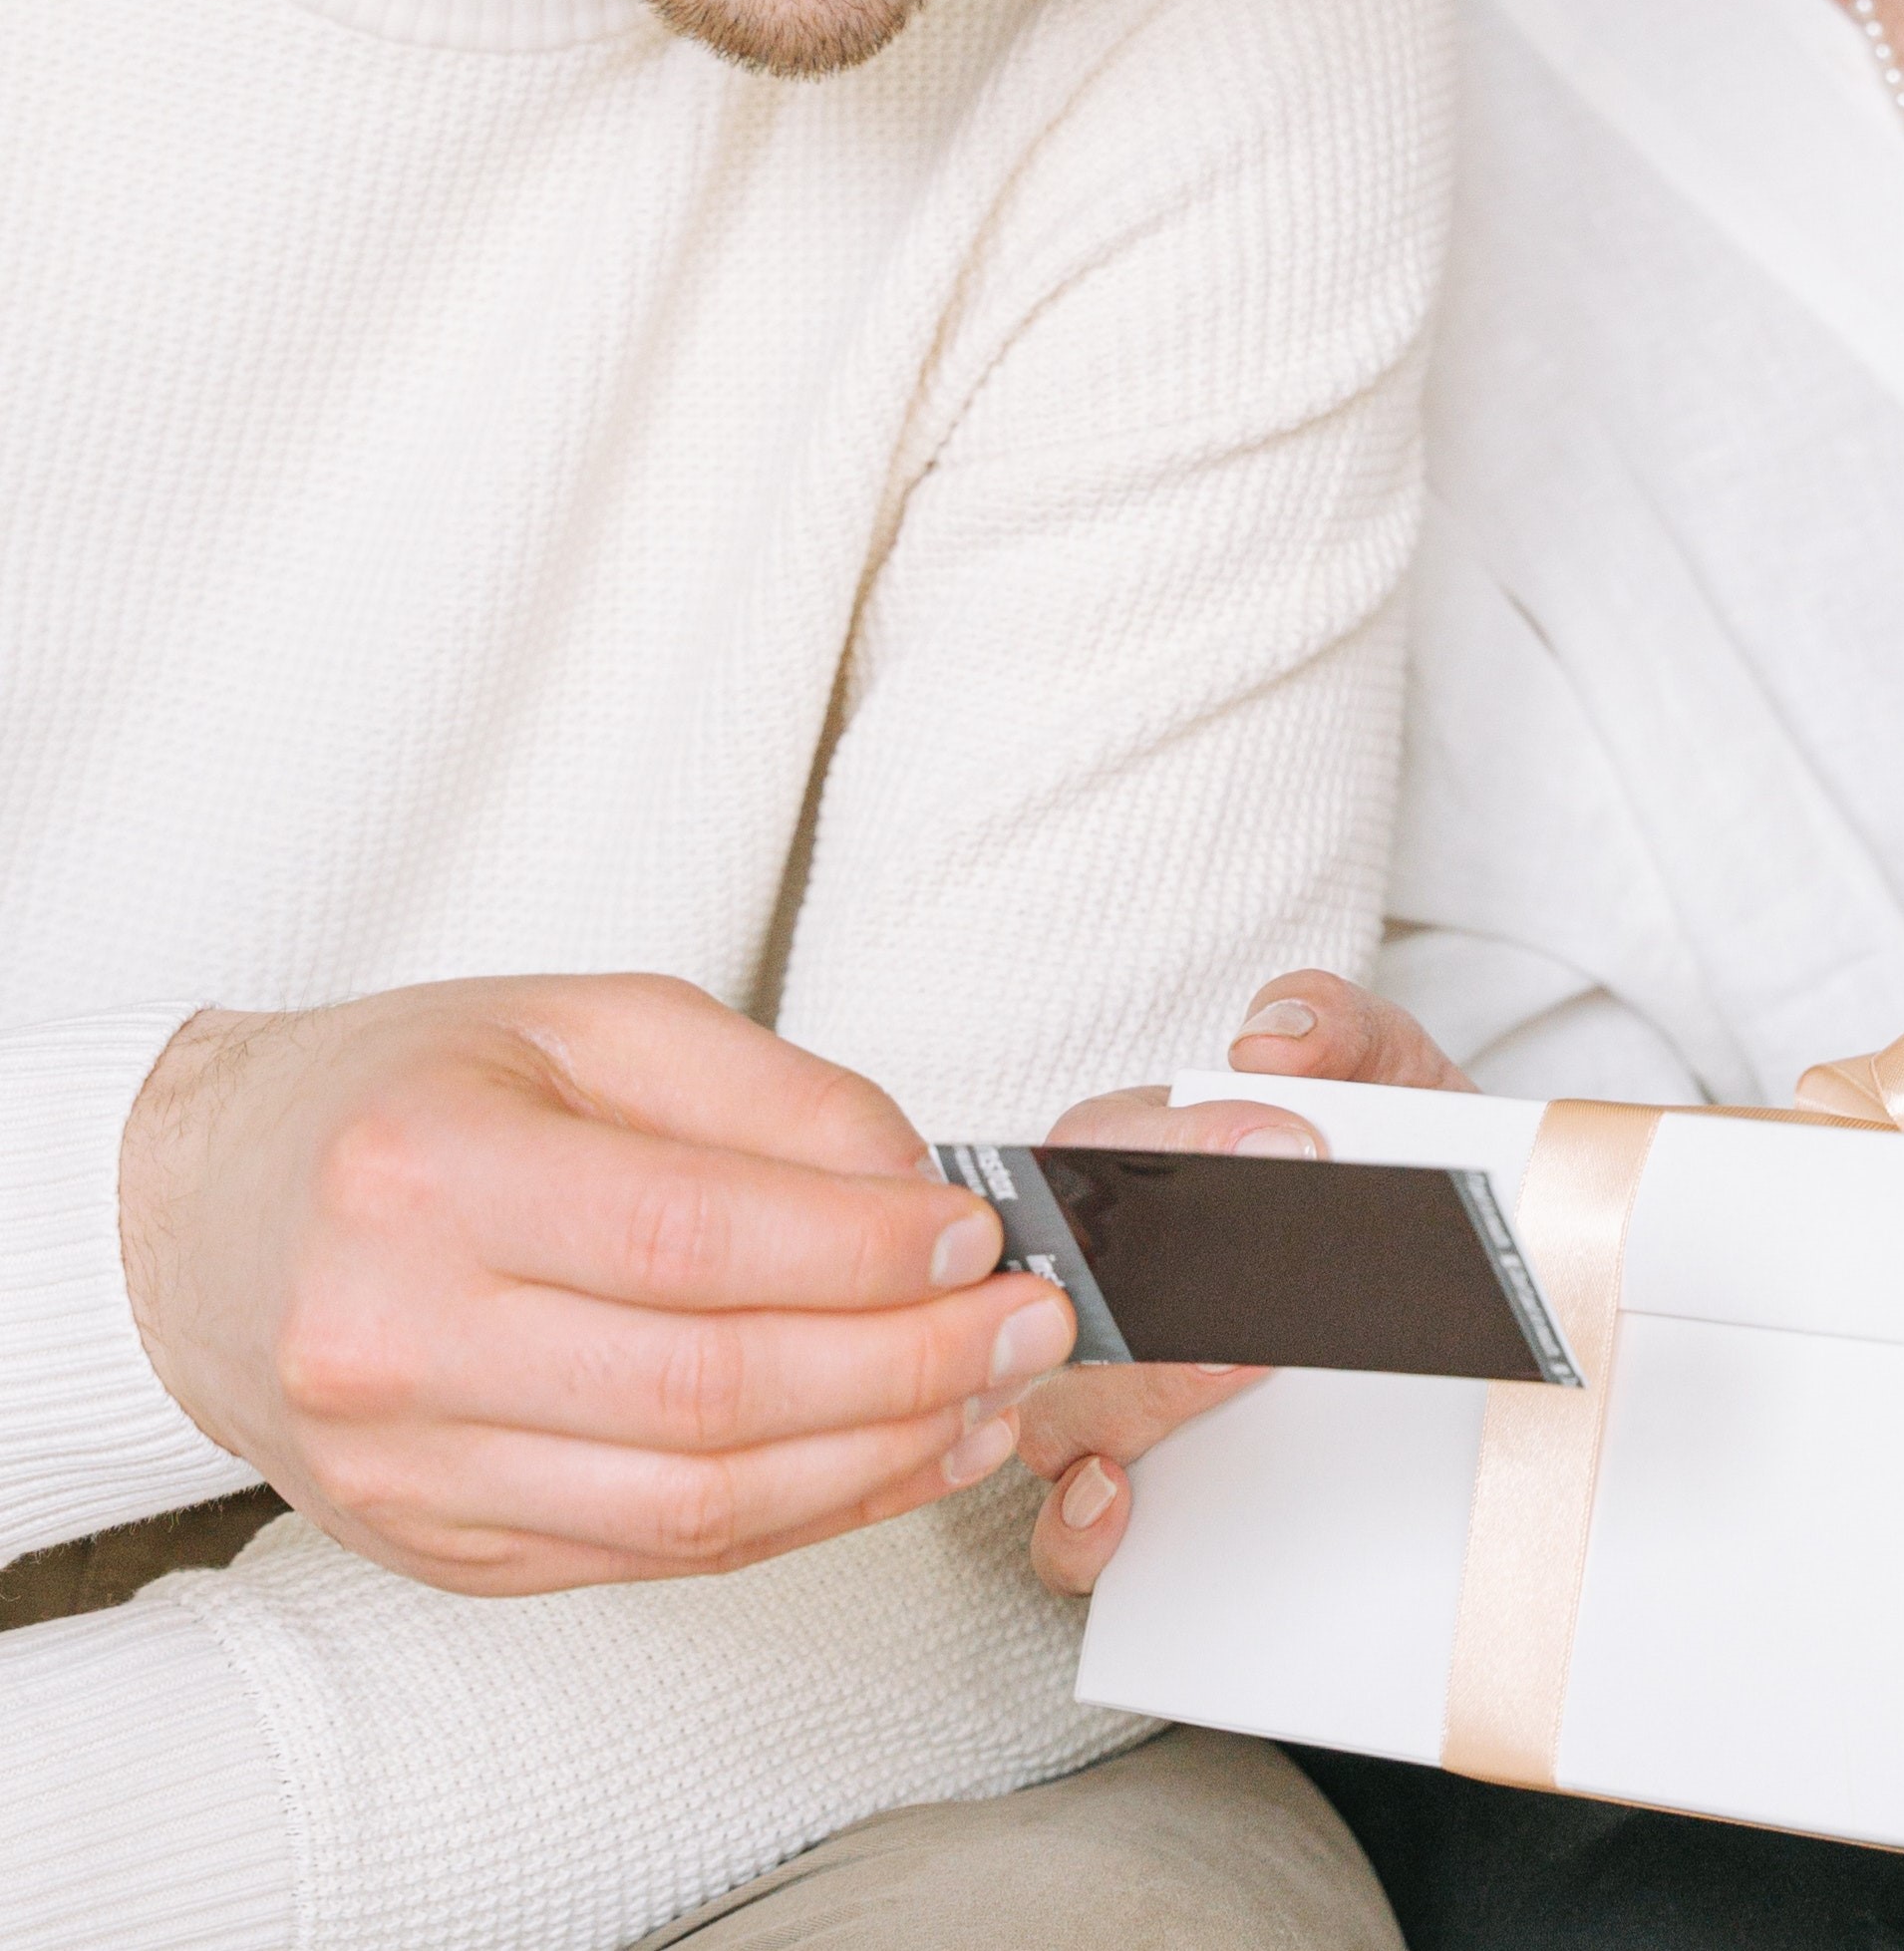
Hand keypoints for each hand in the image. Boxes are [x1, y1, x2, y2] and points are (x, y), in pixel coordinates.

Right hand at [116, 974, 1071, 1594]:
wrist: (202, 1219)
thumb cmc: (401, 1098)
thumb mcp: (586, 1021)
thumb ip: (768, 1094)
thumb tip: (919, 1181)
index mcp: (425, 1175)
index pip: (694, 1238)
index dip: (861, 1249)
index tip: (978, 1232)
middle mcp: (396, 1340)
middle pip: (709, 1392)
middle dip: (906, 1365)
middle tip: (1028, 1324)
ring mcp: (409, 1472)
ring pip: (693, 1504)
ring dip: (876, 1460)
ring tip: (990, 1400)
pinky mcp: (440, 1548)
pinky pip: (656, 1554)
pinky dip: (799, 1515)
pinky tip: (893, 1458)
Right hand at [1025, 968, 1465, 1595]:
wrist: (1482, 1270)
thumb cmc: (1403, 1164)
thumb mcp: (1392, 1079)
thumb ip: (1339, 1029)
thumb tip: (1269, 1040)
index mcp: (1152, 1167)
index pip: (1101, 1143)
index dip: (1179, 1145)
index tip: (1286, 1148)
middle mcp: (1115, 1282)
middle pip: (1071, 1287)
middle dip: (1153, 1288)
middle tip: (1258, 1295)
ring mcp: (1116, 1387)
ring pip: (1059, 1405)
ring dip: (1135, 1396)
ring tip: (1238, 1375)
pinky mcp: (1143, 1482)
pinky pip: (1064, 1526)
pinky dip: (1075, 1524)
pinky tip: (1123, 1501)